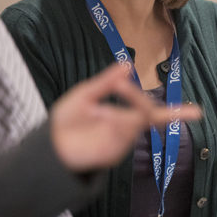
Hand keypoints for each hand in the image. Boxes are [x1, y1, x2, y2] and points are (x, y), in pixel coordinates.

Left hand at [49, 63, 201, 171]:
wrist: (50, 143)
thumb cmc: (67, 121)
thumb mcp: (85, 95)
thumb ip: (106, 81)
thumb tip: (126, 65)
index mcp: (120, 115)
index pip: (146, 110)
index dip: (164, 111)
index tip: (166, 102)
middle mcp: (124, 128)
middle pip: (147, 114)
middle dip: (138, 98)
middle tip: (121, 86)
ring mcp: (119, 140)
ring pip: (136, 122)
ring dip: (121, 112)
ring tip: (98, 109)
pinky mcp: (113, 152)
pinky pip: (124, 134)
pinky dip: (117, 122)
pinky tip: (102, 116)